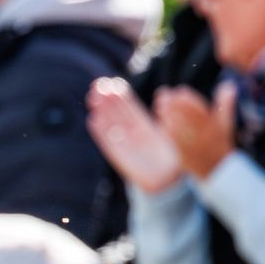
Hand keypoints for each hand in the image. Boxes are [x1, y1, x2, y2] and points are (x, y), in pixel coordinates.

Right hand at [85, 77, 183, 193]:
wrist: (167, 181)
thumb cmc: (171, 156)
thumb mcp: (170, 132)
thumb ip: (166, 114)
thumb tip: (163, 93)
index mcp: (144, 125)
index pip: (130, 107)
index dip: (120, 95)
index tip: (111, 82)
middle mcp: (131, 133)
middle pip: (117, 113)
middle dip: (107, 100)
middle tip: (97, 85)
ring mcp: (124, 144)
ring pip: (110, 125)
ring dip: (101, 112)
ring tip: (93, 98)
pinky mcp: (118, 156)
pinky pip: (107, 143)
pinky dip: (100, 132)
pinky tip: (93, 120)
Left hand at [155, 81, 237, 180]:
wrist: (217, 170)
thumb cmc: (220, 143)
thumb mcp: (226, 124)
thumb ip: (225, 104)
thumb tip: (229, 85)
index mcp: (214, 127)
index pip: (200, 110)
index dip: (188, 99)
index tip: (179, 90)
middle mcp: (204, 136)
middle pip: (187, 117)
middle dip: (174, 104)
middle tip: (163, 94)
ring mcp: (193, 146)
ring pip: (179, 128)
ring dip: (167, 115)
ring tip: (159, 104)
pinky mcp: (183, 154)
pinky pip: (174, 141)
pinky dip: (167, 130)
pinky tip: (160, 121)